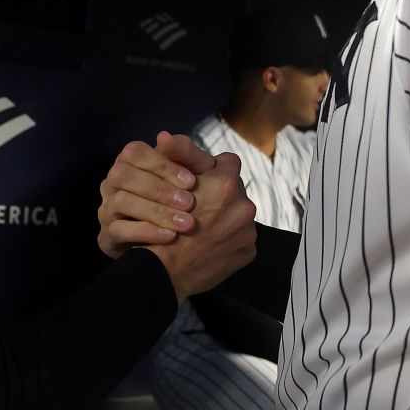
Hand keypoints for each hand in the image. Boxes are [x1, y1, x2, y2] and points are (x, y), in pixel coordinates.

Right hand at [96, 132, 215, 257]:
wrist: (174, 242)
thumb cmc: (182, 199)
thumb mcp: (192, 175)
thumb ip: (185, 155)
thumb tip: (165, 135)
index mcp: (130, 162)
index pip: (134, 152)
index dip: (161, 164)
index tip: (191, 181)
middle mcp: (113, 182)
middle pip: (122, 175)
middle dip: (158, 188)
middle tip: (189, 203)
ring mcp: (107, 208)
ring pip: (121, 201)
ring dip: (156, 211)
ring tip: (185, 222)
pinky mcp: (107, 235)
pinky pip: (119, 230)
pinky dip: (147, 232)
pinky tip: (170, 237)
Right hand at [147, 151, 256, 298]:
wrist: (163, 273)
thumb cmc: (162, 226)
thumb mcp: (167, 185)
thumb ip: (175, 157)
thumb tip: (166, 135)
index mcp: (224, 182)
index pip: (227, 162)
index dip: (211, 172)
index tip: (197, 183)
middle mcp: (243, 204)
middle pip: (234, 190)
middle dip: (219, 196)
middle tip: (198, 207)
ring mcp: (248, 230)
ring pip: (238, 215)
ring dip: (224, 219)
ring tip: (203, 228)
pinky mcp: (248, 251)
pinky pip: (240, 239)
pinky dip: (228, 240)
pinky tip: (210, 244)